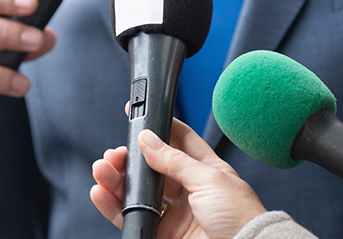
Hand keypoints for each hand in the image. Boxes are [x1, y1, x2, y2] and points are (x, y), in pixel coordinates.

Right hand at [90, 118, 266, 238]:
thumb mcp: (209, 179)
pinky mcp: (163, 232)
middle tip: (115, 153)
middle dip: (130, 157)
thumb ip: (175, 160)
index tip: (137, 117)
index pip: (178, 140)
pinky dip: (113, 205)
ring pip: (139, 191)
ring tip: (102, 169)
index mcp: (206, 169)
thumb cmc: (240, 217)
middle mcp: (189, 189)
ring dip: (117, 178)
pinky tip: (101, 193)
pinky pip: (132, 216)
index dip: (158, 128)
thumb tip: (148, 140)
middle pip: (152, 167)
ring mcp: (175, 212)